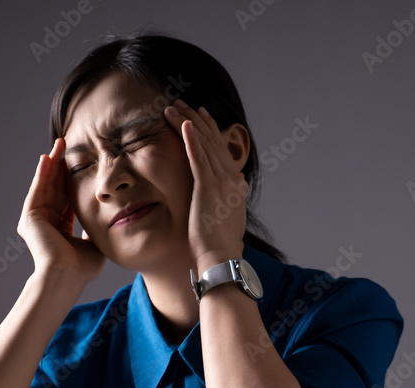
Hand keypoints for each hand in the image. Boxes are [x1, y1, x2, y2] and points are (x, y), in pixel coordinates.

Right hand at [17, 137, 104, 285]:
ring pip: (46, 185)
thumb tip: (105, 217)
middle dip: (62, 167)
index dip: (73, 181)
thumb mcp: (94, 243)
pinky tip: (47, 157)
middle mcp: (47, 223)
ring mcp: (37, 220)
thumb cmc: (82, 268)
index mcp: (61, 230)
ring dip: (52, 164)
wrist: (67, 276)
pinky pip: (38, 190)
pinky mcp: (30, 217)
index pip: (67, 200)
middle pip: (56, 188)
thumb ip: (95, 228)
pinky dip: (42, 173)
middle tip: (68, 146)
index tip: (81, 164)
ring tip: (59, 144)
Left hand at [164, 99, 248, 272]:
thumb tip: (241, 183)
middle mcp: (231, 178)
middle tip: (184, 103)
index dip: (210, 131)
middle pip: (212, 142)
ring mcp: (221, 182)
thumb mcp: (231, 216)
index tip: (200, 117)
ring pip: (204, 144)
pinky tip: (182, 123)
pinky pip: (198, 157)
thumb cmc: (221, 245)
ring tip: (173, 107)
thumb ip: (234, 196)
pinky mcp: (207, 187)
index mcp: (235, 185)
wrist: (221, 257)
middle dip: (196, 120)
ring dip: (188, 122)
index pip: (221, 151)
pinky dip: (191, 138)